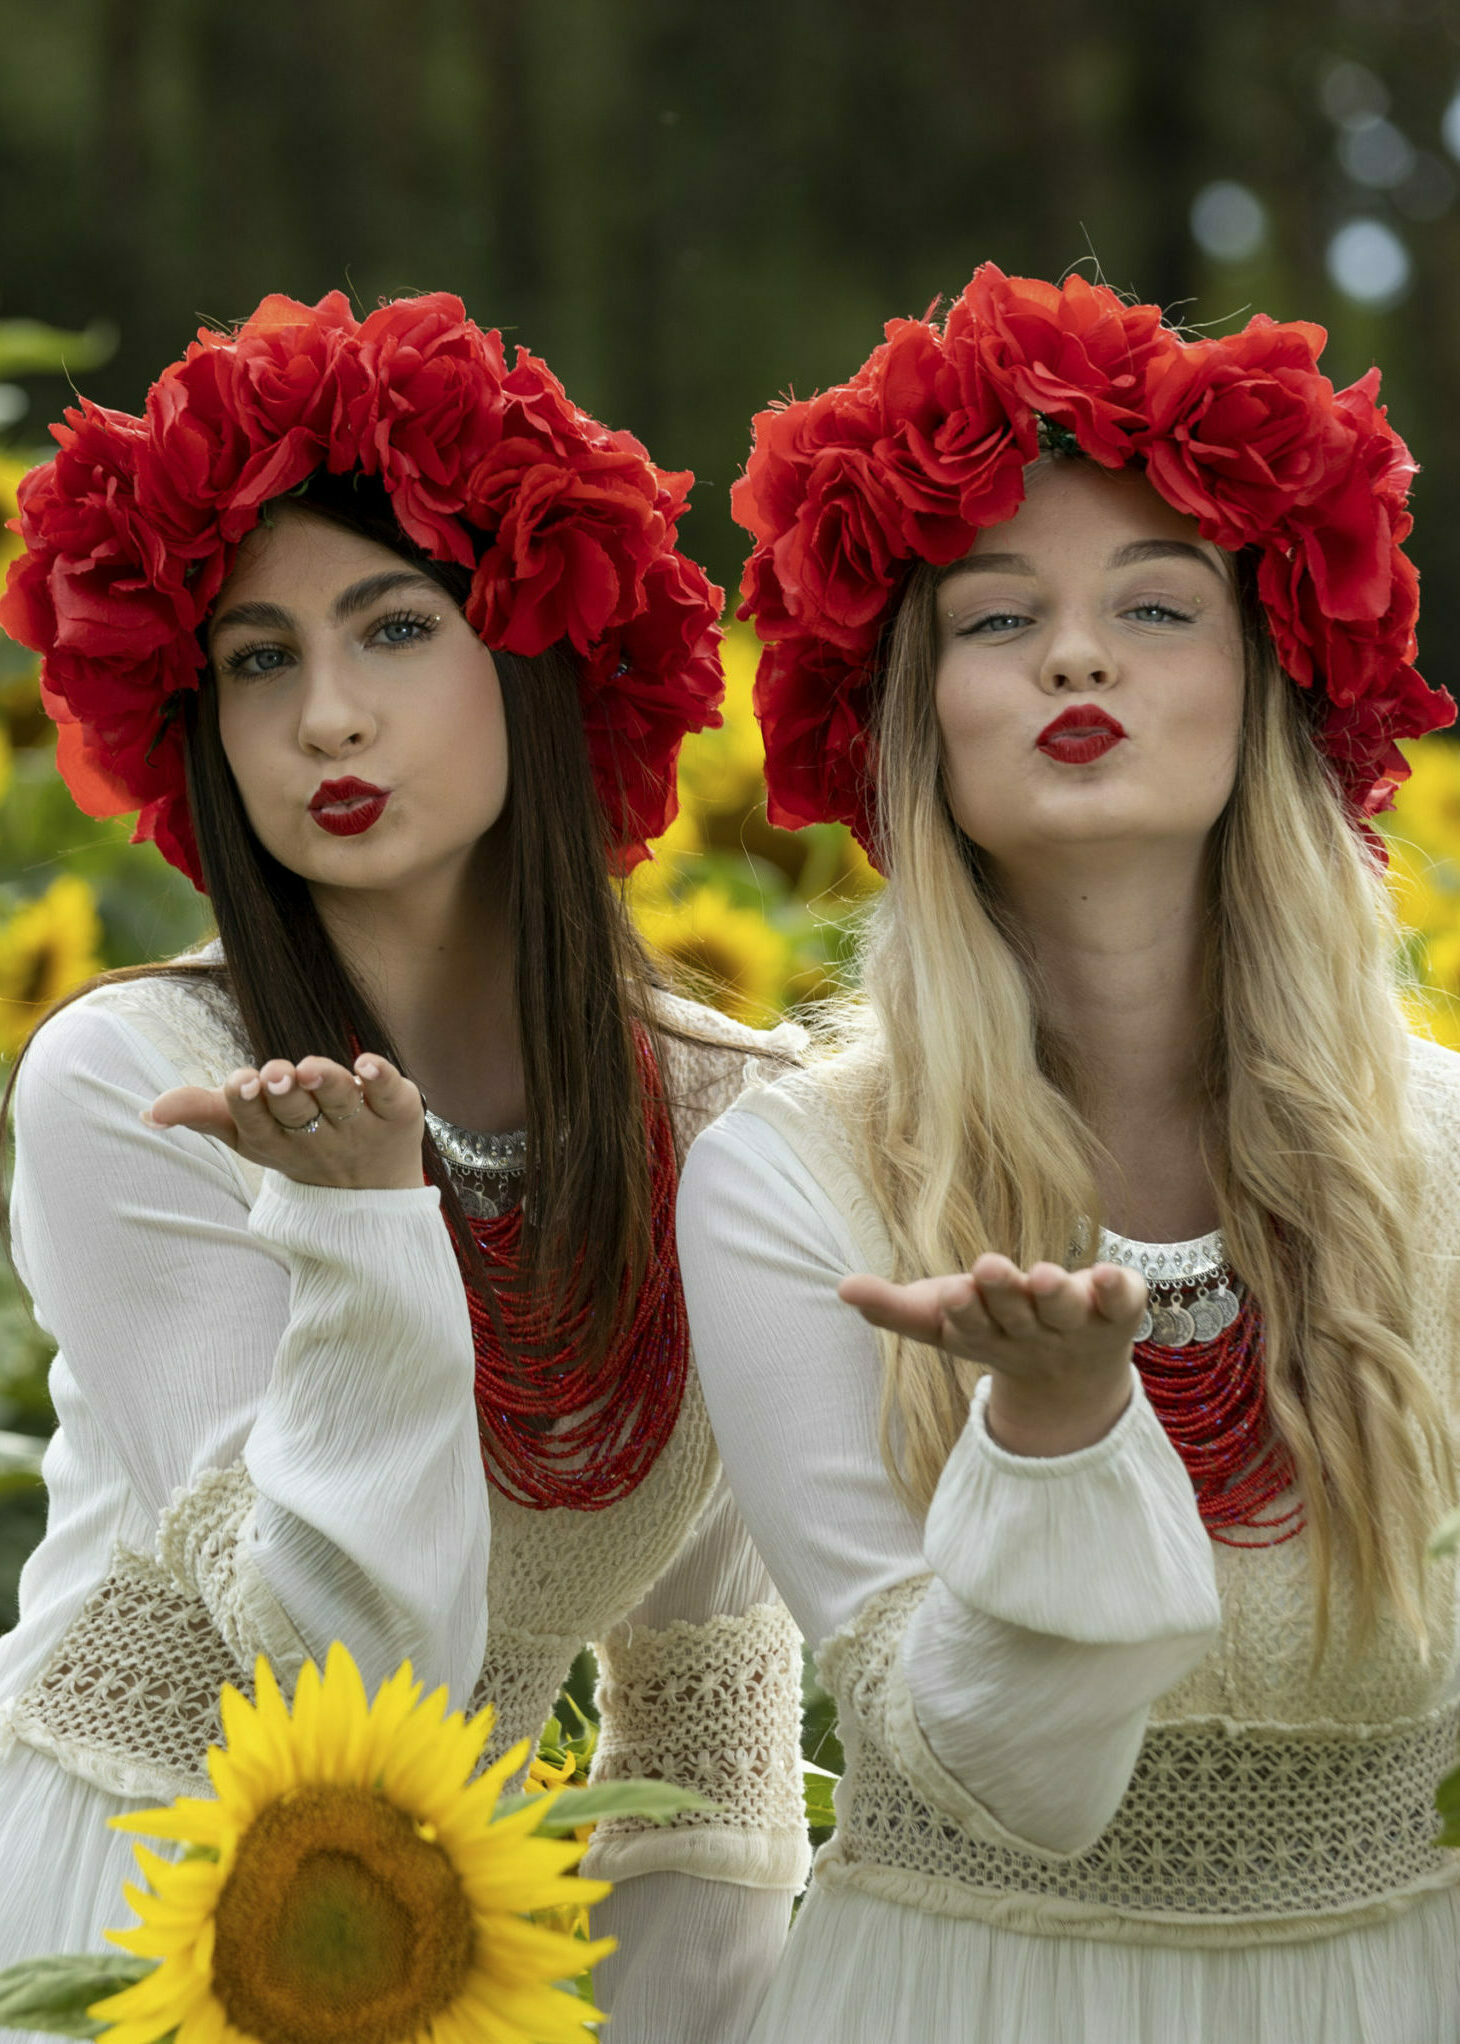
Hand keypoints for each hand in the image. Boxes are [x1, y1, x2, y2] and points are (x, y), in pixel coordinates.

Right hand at [144, 1054, 425, 1191]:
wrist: (372, 1198)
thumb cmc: (297, 1148)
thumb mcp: (248, 1136)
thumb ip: (203, 1113)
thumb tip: (150, 1111)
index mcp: (275, 1143)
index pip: (255, 1125)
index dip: (247, 1103)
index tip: (239, 1082)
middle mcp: (318, 1140)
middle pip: (297, 1113)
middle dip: (284, 1092)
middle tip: (276, 1074)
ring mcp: (360, 1129)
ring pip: (341, 1103)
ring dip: (326, 1082)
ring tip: (312, 1068)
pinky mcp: (398, 1115)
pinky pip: (390, 1095)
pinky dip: (380, 1078)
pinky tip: (368, 1064)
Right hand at [839, 1254, 1144, 1456]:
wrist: (1075, 1383)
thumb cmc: (995, 1334)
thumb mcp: (943, 1324)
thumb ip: (894, 1309)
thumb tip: (842, 1288)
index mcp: (987, 1336)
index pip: (971, 1327)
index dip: (966, 1312)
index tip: (954, 1292)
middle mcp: (1033, 1333)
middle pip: (1016, 1316)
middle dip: (1004, 1293)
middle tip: (990, 1267)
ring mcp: (1077, 1325)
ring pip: (1066, 1309)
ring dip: (1056, 1295)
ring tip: (1044, 1275)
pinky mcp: (1119, 1313)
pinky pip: (1125, 1304)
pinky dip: (1121, 1292)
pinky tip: (1112, 1275)